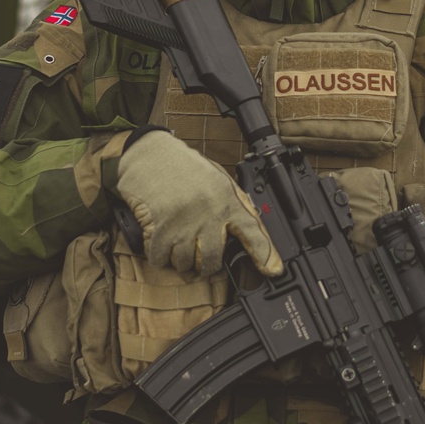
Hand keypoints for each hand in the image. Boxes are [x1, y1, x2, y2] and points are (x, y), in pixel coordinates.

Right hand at [115, 130, 282, 277]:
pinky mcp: (160, 227)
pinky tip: (160, 243)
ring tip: (178, 246)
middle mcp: (209, 213)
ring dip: (180, 261)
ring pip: (185, 263)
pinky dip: (159, 257)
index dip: (265, 254)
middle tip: (199, 261)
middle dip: (205, 267)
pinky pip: (161, 259)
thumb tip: (241, 234)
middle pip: (212, 260)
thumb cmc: (184, 168)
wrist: (151, 153)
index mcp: (227, 199)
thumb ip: (231, 205)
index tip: (273, 270)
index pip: (252, 231)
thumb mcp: (217, 180)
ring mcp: (184, 222)